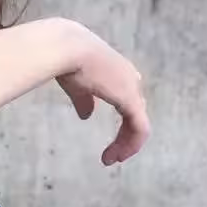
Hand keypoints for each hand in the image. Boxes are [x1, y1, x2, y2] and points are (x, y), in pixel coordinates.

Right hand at [55, 21, 149, 164]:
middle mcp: (129, 78)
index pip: (129, 100)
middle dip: (126, 135)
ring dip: (127, 144)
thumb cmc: (67, 60)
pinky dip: (131, 144)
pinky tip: (116, 156)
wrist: (66, 47)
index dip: (124, 121)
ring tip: (112, 159)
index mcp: (118, 72)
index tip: (110, 137)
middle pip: (135, 113)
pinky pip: (140, 128)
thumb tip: (86, 115)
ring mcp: (132, 87)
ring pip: (139, 123)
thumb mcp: (77, 84)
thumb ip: (84, 100)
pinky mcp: (130, 98)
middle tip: (113, 154)